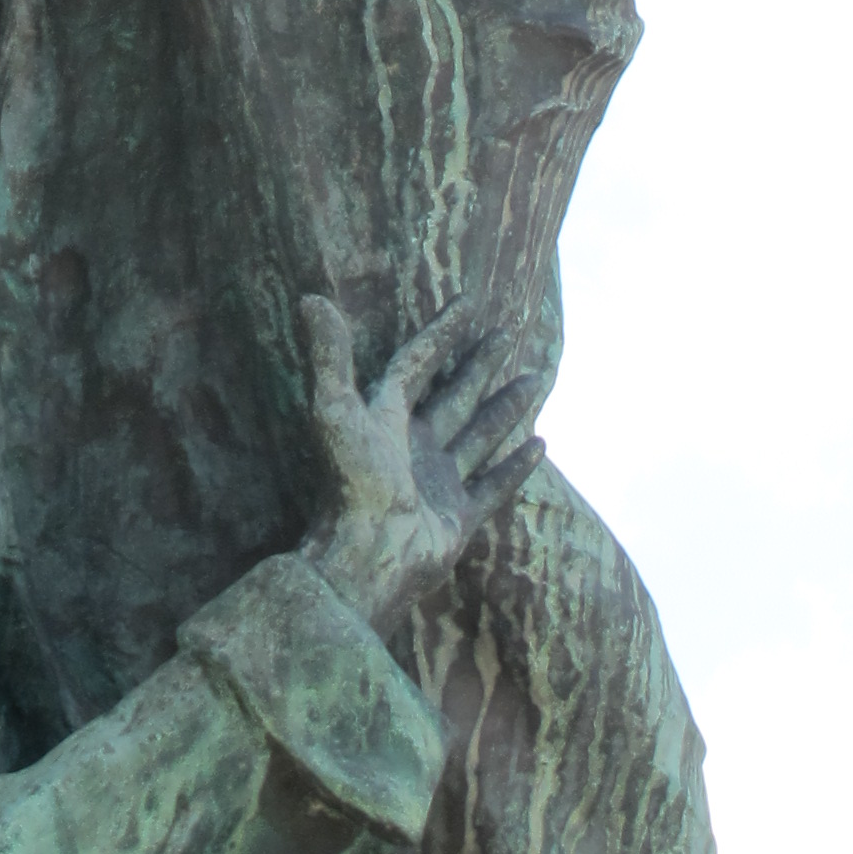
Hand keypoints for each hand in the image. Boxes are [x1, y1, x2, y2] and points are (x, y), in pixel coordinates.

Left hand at [300, 294, 544, 627]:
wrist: (368, 557)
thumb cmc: (351, 483)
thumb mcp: (336, 411)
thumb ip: (329, 355)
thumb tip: (311, 296)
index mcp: (385, 417)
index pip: (416, 363)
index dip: (440, 332)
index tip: (468, 302)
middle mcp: (413, 444)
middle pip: (454, 393)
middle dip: (479, 363)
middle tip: (508, 331)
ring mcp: (438, 481)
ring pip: (480, 432)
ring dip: (507, 405)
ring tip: (537, 376)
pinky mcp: (458, 516)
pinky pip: (494, 483)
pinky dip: (517, 465)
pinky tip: (541, 444)